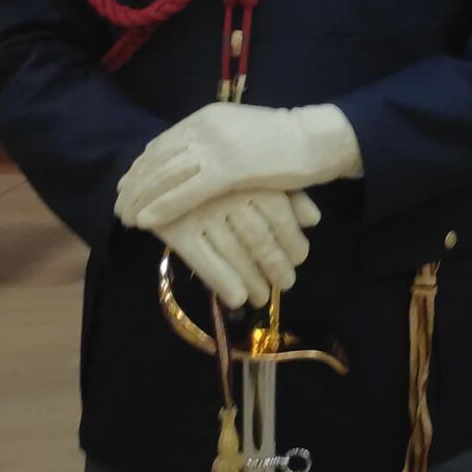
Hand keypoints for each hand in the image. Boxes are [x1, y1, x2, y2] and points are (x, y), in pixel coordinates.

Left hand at [115, 102, 362, 232]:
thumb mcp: (240, 132)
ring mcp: (216, 146)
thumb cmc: (284, 141)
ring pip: (165, 176)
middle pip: (157, 158)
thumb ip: (214, 141)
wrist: (315, 140)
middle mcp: (205, 126)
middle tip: (118, 205)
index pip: (162, 142)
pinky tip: (146, 221)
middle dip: (134, 184)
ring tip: (125, 217)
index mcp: (207, 116)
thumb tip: (193, 159)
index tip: (126, 184)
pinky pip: (184, 191)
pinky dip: (161, 207)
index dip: (141, 166)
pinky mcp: (227, 169)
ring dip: (140, 199)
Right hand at [158, 189, 322, 310]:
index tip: (300, 258)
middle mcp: (225, 193)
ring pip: (235, 252)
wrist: (157, 173)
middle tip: (286, 284)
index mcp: (246, 176)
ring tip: (263, 297)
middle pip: (259, 236)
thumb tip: (314, 220)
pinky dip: (223, 281)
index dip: (292, 238)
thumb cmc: (217, 178)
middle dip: (276, 265)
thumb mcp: (252, 177)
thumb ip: (286, 195)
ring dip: (253, 280)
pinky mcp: (177, 229)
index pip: (278, 210)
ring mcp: (199, 211)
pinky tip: (238, 299)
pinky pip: (204, 261)